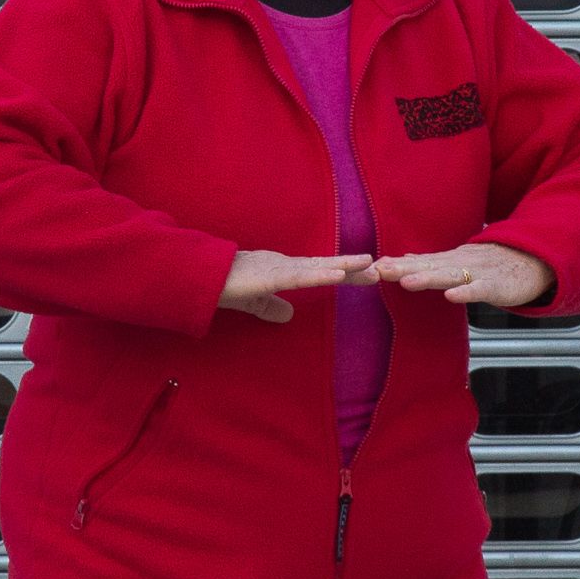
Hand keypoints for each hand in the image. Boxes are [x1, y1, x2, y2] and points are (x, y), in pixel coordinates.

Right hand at [219, 249, 376, 324]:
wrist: (198, 279)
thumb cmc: (220, 286)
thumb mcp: (251, 301)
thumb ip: (269, 307)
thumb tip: (289, 314)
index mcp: (282, 270)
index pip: (319, 271)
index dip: (343, 273)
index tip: (368, 275)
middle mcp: (285, 264)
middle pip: (325, 266)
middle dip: (353, 269)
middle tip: (382, 269)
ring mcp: (278, 267)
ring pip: (318, 267)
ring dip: (344, 267)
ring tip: (370, 265)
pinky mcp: (270, 275)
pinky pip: (300, 276)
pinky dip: (321, 275)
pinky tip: (339, 274)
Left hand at [375, 243, 553, 308]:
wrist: (532, 261)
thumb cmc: (492, 264)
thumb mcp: (457, 260)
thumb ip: (430, 262)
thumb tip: (401, 259)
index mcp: (448, 261)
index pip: (416, 263)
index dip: (393, 266)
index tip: (367, 268)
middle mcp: (459, 264)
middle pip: (427, 267)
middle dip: (402, 269)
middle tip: (378, 271)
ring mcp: (477, 273)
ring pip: (449, 276)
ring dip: (428, 278)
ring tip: (407, 281)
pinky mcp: (496, 286)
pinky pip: (479, 289)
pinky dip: (466, 292)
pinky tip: (451, 297)